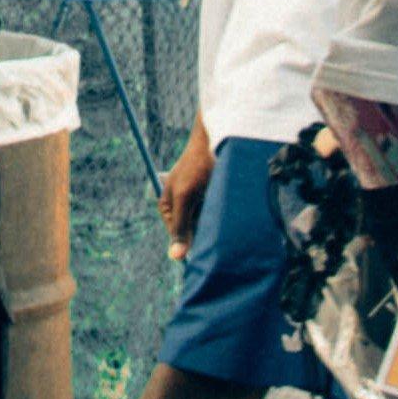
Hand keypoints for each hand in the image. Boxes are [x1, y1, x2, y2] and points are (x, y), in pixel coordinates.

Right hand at [159, 121, 216, 252]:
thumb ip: (180, 226)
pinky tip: (229, 214)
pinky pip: (216, 218)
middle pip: (192, 233)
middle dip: (205, 235)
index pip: (178, 239)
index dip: (191, 246)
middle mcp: (181, 208)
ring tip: (223, 217)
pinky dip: (223, 219)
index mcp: (168, 207)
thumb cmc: (196, 166)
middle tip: (217, 232)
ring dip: (216, 227)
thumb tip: (175, 257)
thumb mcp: (185, 197)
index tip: (207, 251)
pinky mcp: (212, 200)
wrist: (217, 141)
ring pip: (206, 227)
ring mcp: (197, 204)